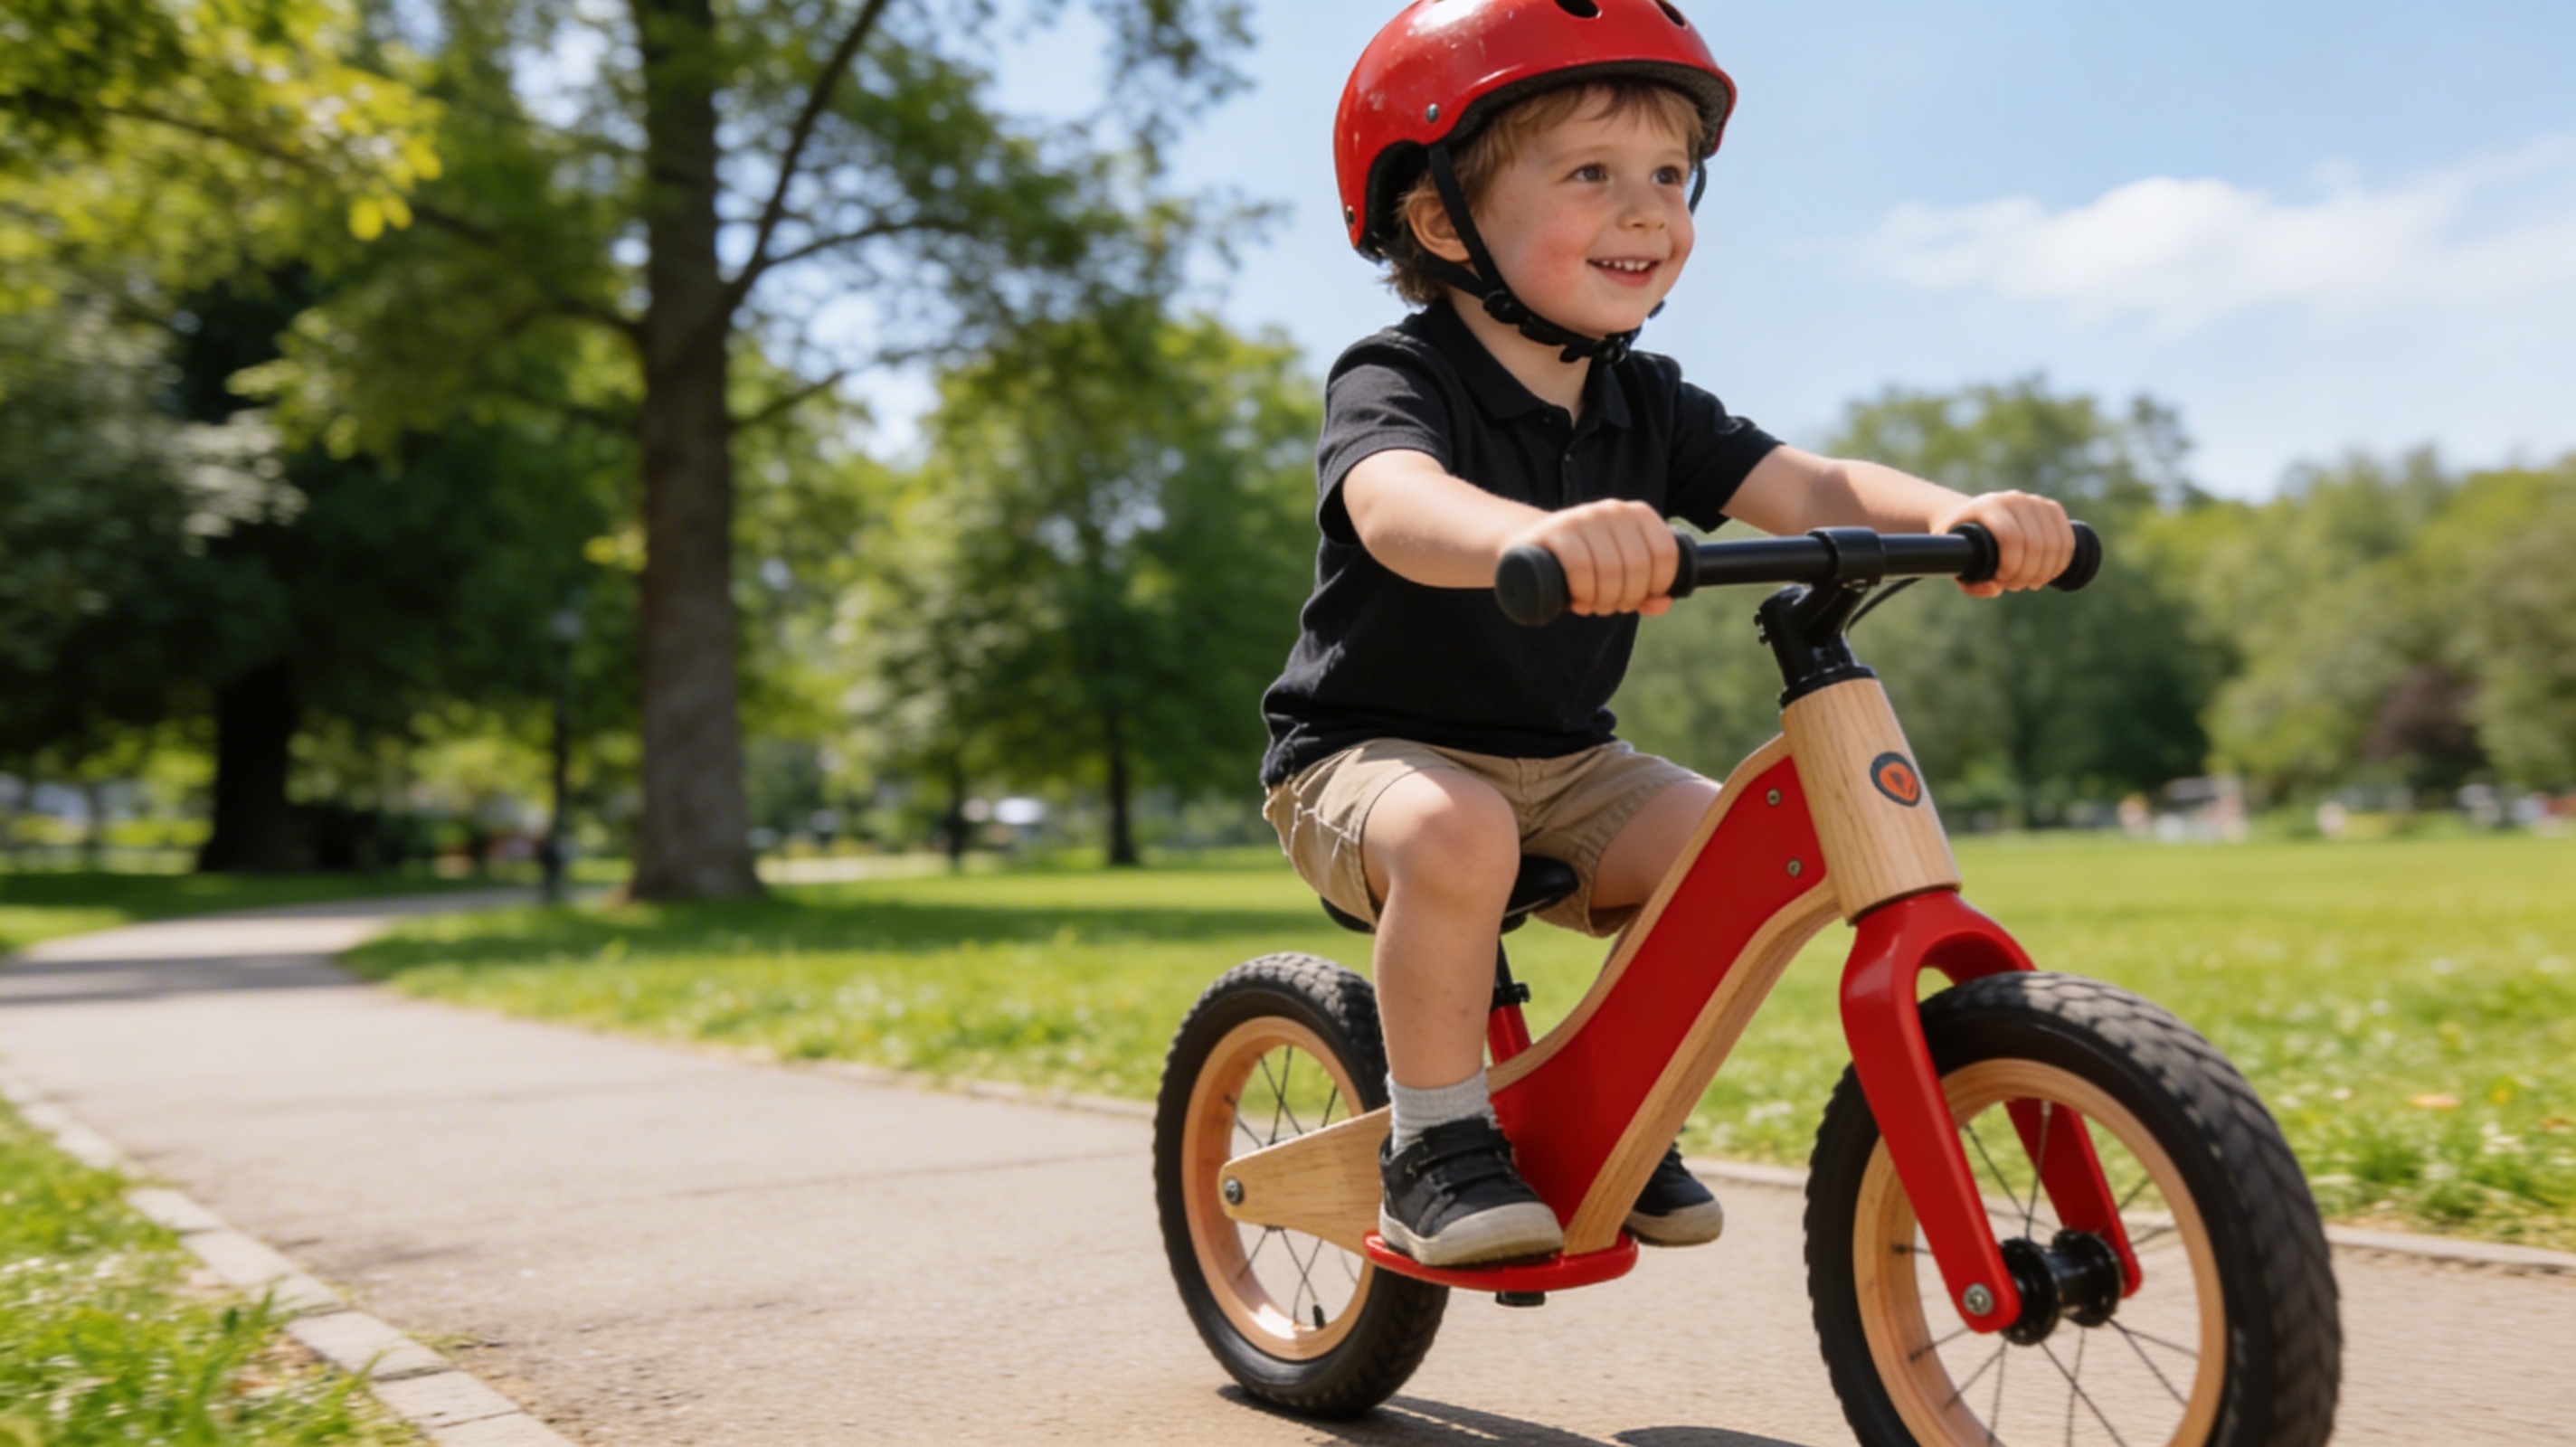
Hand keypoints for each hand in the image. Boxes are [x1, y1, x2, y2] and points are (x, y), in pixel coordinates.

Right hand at [1503, 501, 1678, 616]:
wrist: (1534, 546)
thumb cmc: (1587, 564)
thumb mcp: (1621, 575)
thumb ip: (1647, 591)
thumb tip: (1662, 602)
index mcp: (1638, 514)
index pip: (1665, 553)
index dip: (1656, 585)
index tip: (1637, 599)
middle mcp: (1613, 510)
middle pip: (1638, 566)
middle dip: (1625, 598)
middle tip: (1609, 606)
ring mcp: (1584, 517)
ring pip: (1610, 570)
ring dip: (1603, 600)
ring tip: (1592, 605)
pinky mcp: (1556, 530)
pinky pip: (1580, 566)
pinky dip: (1583, 592)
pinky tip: (1578, 600)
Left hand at [1931, 491, 2073, 597]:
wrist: (1975, 516)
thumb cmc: (1964, 543)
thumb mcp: (1955, 562)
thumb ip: (1970, 582)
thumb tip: (1995, 589)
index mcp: (1988, 506)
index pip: (2011, 537)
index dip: (2010, 566)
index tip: (2001, 580)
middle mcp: (2014, 499)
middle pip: (2036, 544)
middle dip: (2027, 574)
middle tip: (2014, 585)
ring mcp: (2036, 502)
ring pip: (2055, 544)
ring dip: (2045, 572)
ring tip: (2029, 582)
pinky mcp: (2052, 509)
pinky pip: (2067, 540)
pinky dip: (2061, 563)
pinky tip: (2048, 574)